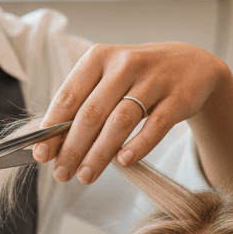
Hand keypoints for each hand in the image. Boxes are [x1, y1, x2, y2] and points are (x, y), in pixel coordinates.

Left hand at [32, 42, 228, 184]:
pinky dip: (138, 145)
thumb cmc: (136, 78)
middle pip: (92, 113)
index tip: (41, 154)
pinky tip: (123, 161)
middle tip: (62, 173)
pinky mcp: (179, 97)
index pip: (69, 96)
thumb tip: (52, 144)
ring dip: (100, 153)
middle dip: (73, 148)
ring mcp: (154, 80)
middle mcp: (125, 64)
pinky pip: (155, 126)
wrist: (190, 64)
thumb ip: (83, 106)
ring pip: (120, 122)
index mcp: (99, 57)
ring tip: (86, 175)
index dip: (53, 128)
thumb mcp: (107, 79)